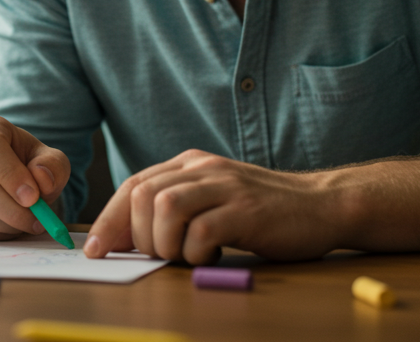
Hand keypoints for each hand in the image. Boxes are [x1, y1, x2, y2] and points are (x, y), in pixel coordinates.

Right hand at [0, 115, 70, 240]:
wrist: (8, 179)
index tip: (33, 197)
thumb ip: (53, 166)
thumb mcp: (49, 160)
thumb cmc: (28, 166)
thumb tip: (41, 179)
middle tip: (37, 221)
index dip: (10, 174)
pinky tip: (6, 228)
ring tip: (25, 224)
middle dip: (12, 210)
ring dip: (4, 225)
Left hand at [84, 149, 342, 263]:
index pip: (134, 185)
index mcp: (190, 163)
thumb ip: (177, 208)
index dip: (109, 219)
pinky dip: (196, 252)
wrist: (322, 205)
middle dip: (135, 235)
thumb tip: (127, 239)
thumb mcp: (214, 198)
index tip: (96, 250)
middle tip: (155, 257)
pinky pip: (202, 230)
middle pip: (143, 194)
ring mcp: (226, 186)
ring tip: (183, 256)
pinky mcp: (246, 210)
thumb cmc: (263, 212)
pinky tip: (210, 256)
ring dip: (164, 242)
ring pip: (165, 208)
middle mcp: (203, 168)